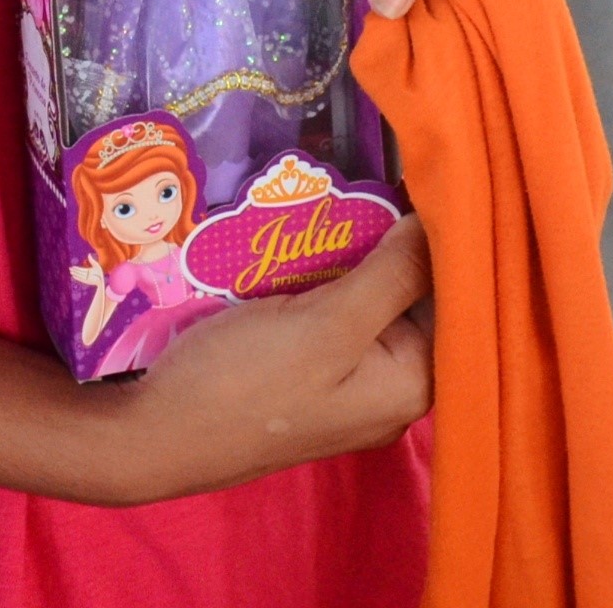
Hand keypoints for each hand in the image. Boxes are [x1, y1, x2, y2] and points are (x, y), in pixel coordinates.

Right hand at [70, 260, 102, 288]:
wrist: (101, 279)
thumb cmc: (100, 272)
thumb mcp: (95, 264)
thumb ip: (91, 260)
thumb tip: (88, 254)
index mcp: (88, 271)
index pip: (81, 269)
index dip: (77, 268)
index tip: (73, 267)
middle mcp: (86, 274)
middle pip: (79, 272)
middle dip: (74, 270)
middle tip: (70, 269)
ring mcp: (86, 278)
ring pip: (79, 275)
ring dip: (74, 273)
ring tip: (70, 272)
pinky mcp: (86, 281)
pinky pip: (80, 279)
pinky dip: (76, 277)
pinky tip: (73, 276)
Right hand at [87, 216, 431, 500]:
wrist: (155, 431)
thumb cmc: (245, 382)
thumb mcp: (328, 324)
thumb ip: (393, 276)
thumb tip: (446, 225)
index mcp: (412, 387)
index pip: (457, 303)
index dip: (448, 246)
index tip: (436, 185)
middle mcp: (388, 389)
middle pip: (414, 301)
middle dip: (399, 243)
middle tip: (384, 181)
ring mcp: (346, 381)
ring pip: (371, 301)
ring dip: (358, 253)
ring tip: (346, 195)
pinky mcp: (306, 369)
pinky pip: (334, 312)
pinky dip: (327, 274)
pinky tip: (308, 237)